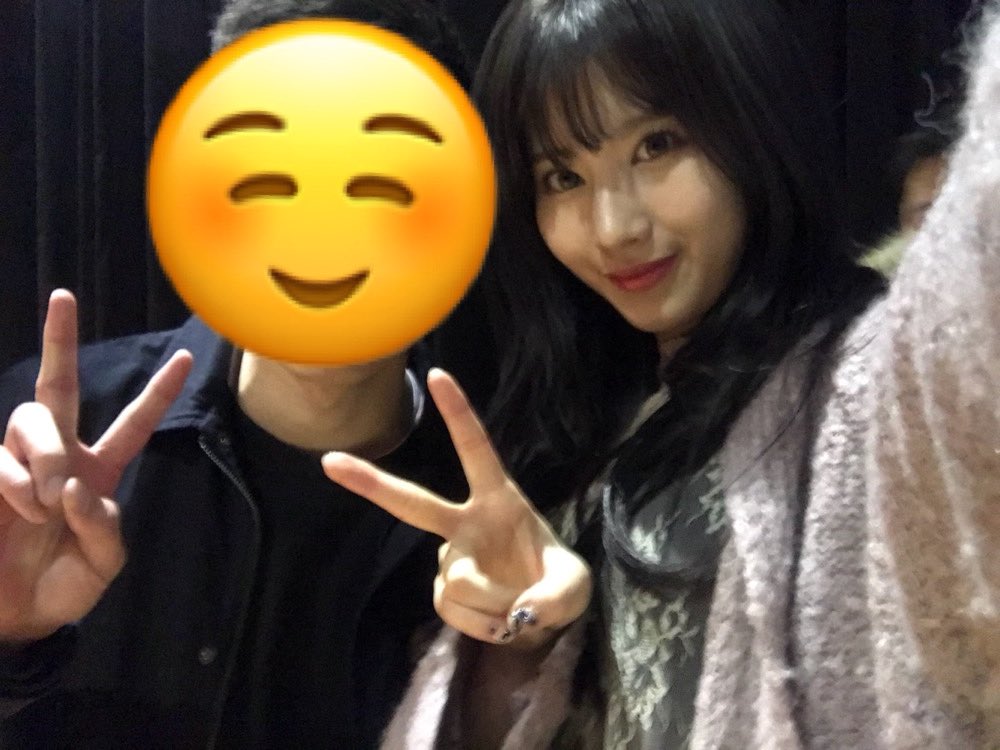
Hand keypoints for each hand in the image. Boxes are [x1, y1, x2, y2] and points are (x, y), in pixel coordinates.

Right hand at [0, 290, 191, 642]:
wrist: (18, 618)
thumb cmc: (65, 585)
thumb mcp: (104, 563)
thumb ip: (103, 528)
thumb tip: (76, 488)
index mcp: (99, 470)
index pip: (133, 422)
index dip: (158, 392)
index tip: (186, 356)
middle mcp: (60, 456)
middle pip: (59, 385)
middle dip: (59, 338)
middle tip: (64, 299)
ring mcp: (18, 463)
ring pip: (31, 418)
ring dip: (44, 456)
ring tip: (46, 502)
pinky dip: (16, 482)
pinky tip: (27, 507)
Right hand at [322, 368, 590, 649]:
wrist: (541, 623)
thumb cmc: (558, 585)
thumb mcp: (576, 588)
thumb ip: (556, 597)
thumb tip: (520, 614)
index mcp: (500, 500)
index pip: (476, 449)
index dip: (458, 413)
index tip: (436, 374)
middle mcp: (466, 523)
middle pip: (412, 502)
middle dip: (371, 482)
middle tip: (330, 461)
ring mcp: (449, 557)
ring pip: (459, 582)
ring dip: (494, 605)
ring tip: (517, 610)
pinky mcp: (443, 591)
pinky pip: (453, 609)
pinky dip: (481, 624)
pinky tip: (498, 623)